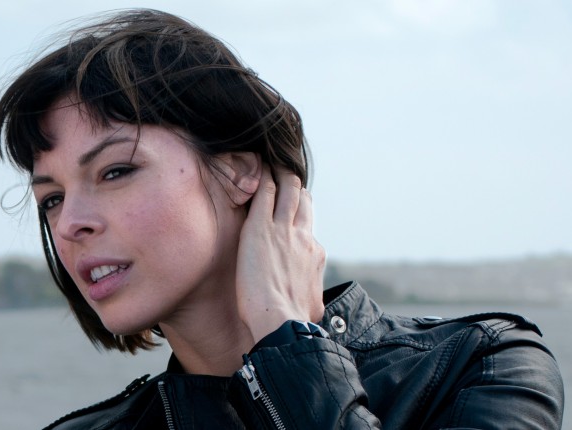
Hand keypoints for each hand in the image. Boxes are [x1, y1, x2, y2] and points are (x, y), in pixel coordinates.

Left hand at [236, 165, 325, 342]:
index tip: (294, 204)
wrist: (280, 322)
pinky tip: (256, 167)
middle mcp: (302, 235)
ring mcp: (282, 229)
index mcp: (314, 252)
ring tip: (271, 162)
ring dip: (280, 174)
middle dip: (293, 184)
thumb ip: (312, 293)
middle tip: (284, 173)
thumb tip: (315, 304)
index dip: (301, 210)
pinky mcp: (260, 228)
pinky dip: (262, 177)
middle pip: (301, 199)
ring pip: (286, 189)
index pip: (308, 223)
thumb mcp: (313, 304)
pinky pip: (263, 192)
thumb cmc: (294, 321)